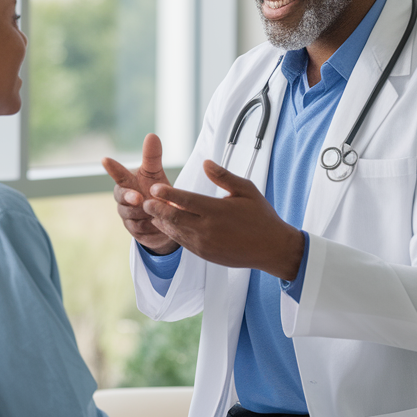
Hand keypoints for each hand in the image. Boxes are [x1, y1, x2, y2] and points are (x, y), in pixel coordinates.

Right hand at [103, 134, 178, 254]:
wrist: (165, 219)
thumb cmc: (156, 191)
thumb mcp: (156, 174)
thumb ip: (152, 157)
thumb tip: (152, 134)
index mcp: (127, 182)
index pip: (118, 174)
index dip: (112, 168)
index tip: (105, 159)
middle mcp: (123, 198)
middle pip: (121, 197)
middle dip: (129, 197)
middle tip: (138, 198)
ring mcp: (126, 215)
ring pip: (131, 214)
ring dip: (144, 213)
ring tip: (157, 211)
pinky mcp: (133, 230)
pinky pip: (139, 229)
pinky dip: (149, 226)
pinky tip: (157, 224)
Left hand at [143, 160, 304, 280]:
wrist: (272, 249)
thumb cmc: (261, 217)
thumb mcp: (246, 190)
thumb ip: (223, 176)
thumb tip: (206, 163)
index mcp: (217, 211)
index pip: (186, 200)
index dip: (168, 194)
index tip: (154, 188)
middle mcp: (208, 229)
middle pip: (174, 217)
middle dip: (157, 209)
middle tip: (144, 201)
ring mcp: (205, 243)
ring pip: (175, 231)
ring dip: (162, 221)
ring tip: (151, 211)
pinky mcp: (204, 254)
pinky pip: (182, 242)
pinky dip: (172, 232)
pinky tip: (165, 223)